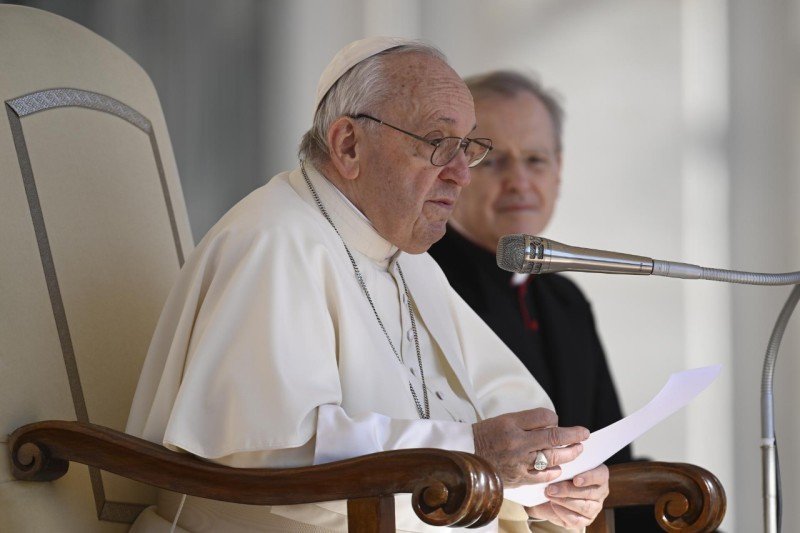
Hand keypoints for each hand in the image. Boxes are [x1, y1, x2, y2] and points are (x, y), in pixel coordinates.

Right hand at [472, 408, 588, 486]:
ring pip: (551, 457)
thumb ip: (527, 421)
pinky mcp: (517, 478)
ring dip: (568, 454)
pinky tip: (559, 468)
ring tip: (577, 450)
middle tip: (584, 435)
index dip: (554, 418)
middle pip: (553, 437)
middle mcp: (516, 442)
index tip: (557, 421)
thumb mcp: (503, 420)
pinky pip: (541, 476)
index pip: (543, 417)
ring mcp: (518, 462)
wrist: (466, 456)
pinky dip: (553, 472)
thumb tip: (551, 424)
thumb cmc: (485, 436)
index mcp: (511, 424)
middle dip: (573, 436)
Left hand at [526, 464, 609, 529]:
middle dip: (568, 490)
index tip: (576, 480)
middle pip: (590, 493)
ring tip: (549, 495)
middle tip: (551, 488)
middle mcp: (600, 492)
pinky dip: (563, 513)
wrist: (549, 493)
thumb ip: (563, 466)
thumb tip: (555, 466)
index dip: (589, 477)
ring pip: (584, 507)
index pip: (601, 475)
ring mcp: (594, 508)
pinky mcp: (585, 521)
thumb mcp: (562, 467)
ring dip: (564, 501)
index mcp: (599, 475)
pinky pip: (577, 520)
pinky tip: (553, 505)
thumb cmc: (559, 476)